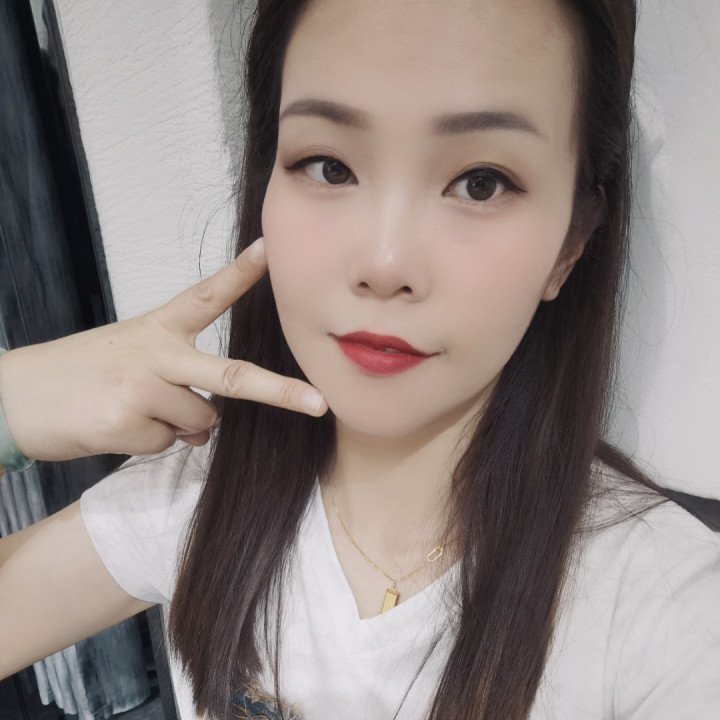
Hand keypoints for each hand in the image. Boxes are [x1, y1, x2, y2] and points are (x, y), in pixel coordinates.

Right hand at [0, 238, 326, 460]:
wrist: (13, 396)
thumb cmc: (80, 374)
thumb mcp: (131, 361)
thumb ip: (179, 385)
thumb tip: (208, 425)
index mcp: (158, 328)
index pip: (207, 295)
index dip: (242, 272)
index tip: (272, 249)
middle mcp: (157, 352)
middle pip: (232, 374)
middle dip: (279, 391)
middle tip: (318, 403)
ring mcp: (143, 386)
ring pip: (201, 422)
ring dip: (179, 426)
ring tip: (133, 409)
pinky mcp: (126, 421)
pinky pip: (166, 444)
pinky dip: (150, 443)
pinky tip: (116, 425)